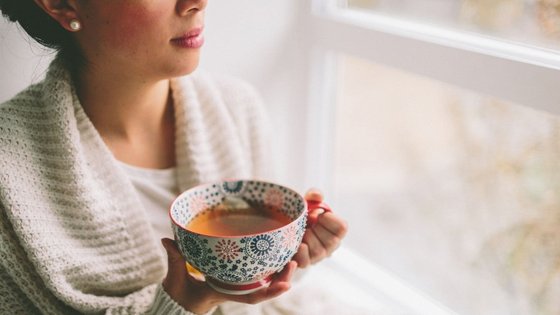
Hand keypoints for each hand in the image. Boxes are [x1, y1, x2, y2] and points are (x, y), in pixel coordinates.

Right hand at [161, 238, 297, 313]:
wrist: (176, 303)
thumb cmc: (178, 293)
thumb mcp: (175, 277)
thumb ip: (174, 258)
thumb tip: (167, 240)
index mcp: (224, 292)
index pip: (250, 297)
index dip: (269, 292)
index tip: (286, 285)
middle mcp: (233, 290)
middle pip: (264, 289)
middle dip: (281, 278)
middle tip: (294, 262)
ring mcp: (234, 285)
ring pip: (263, 282)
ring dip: (279, 272)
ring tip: (292, 257)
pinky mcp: (232, 278)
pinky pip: (254, 275)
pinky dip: (267, 267)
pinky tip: (277, 255)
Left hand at [293, 189, 347, 267]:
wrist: (286, 226)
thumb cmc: (304, 214)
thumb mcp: (309, 202)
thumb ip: (314, 195)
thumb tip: (316, 195)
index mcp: (336, 229)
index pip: (342, 227)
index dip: (328, 219)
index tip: (319, 214)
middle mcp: (331, 245)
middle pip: (331, 241)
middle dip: (316, 229)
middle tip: (307, 223)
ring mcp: (319, 256)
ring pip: (318, 251)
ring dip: (306, 239)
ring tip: (299, 232)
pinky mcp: (305, 262)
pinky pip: (305, 262)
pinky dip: (299, 252)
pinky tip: (296, 243)